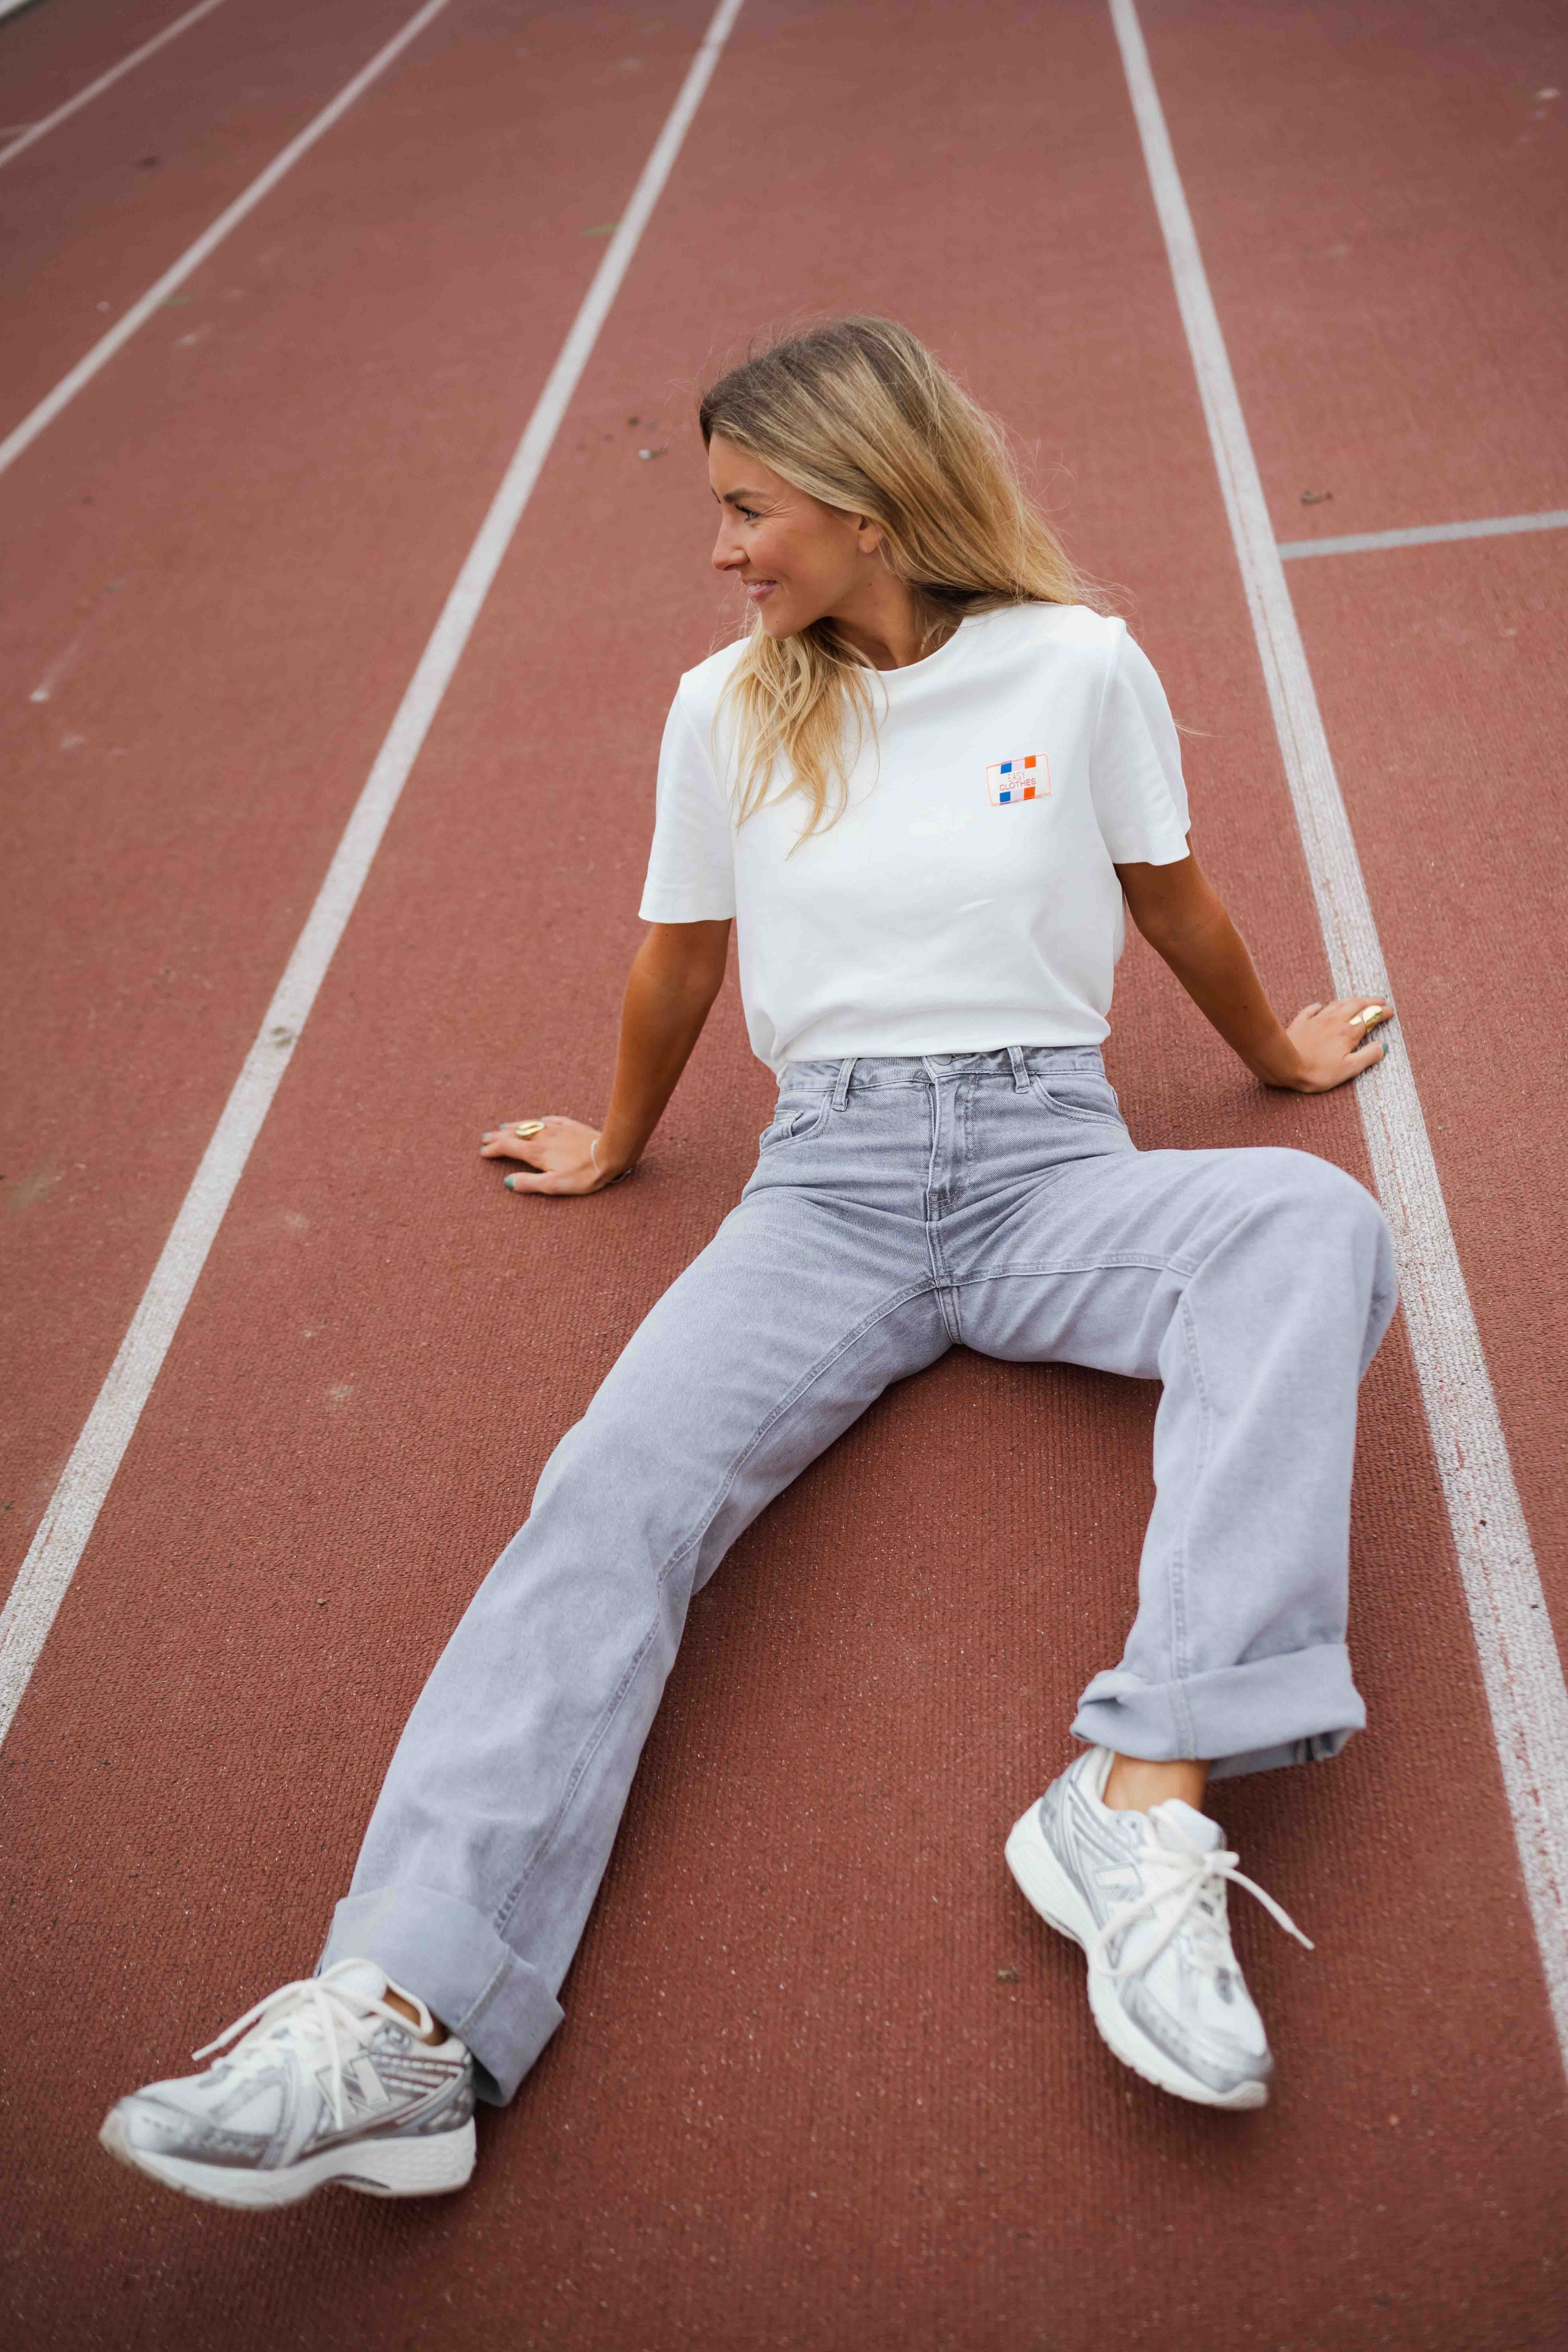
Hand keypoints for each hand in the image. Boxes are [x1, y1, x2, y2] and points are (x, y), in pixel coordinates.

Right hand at [479, 1116, 628, 1195]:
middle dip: (499, 1136)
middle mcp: (543, 1137)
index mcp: (536, 1152)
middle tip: (486, 1137)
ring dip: (515, 1126)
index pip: (508, 1147)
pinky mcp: (571, 1125)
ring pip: (530, 1124)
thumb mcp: (554, 1185)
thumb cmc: (583, 1174)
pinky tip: (540, 1119)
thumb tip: (507, 1182)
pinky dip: (540, 1120)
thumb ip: (529, 1183)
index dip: (494, 1149)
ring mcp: (558, 1129)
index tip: (483, 1152)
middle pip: (515, 1134)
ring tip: (504, 1126)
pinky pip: (551, 1119)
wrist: (610, 1153)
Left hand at [1274, 998, 1393, 1092]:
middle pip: (1356, 1005)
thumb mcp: (1348, 1069)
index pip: (1370, 1017)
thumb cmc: (1317, 1071)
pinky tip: (1320, 1006)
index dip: (1382, 1013)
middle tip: (1380, 1002)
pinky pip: (1312, 1009)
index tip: (1390, 1012)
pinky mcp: (1301, 1022)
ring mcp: (1317, 1019)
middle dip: (1371, 1002)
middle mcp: (1334, 1021)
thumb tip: (1383, 1047)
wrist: (1284, 1064)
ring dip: (1350, 1001)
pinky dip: (1320, 1006)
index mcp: (1349, 1032)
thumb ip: (1368, 1056)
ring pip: (1337, 1004)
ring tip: (1358, 1001)